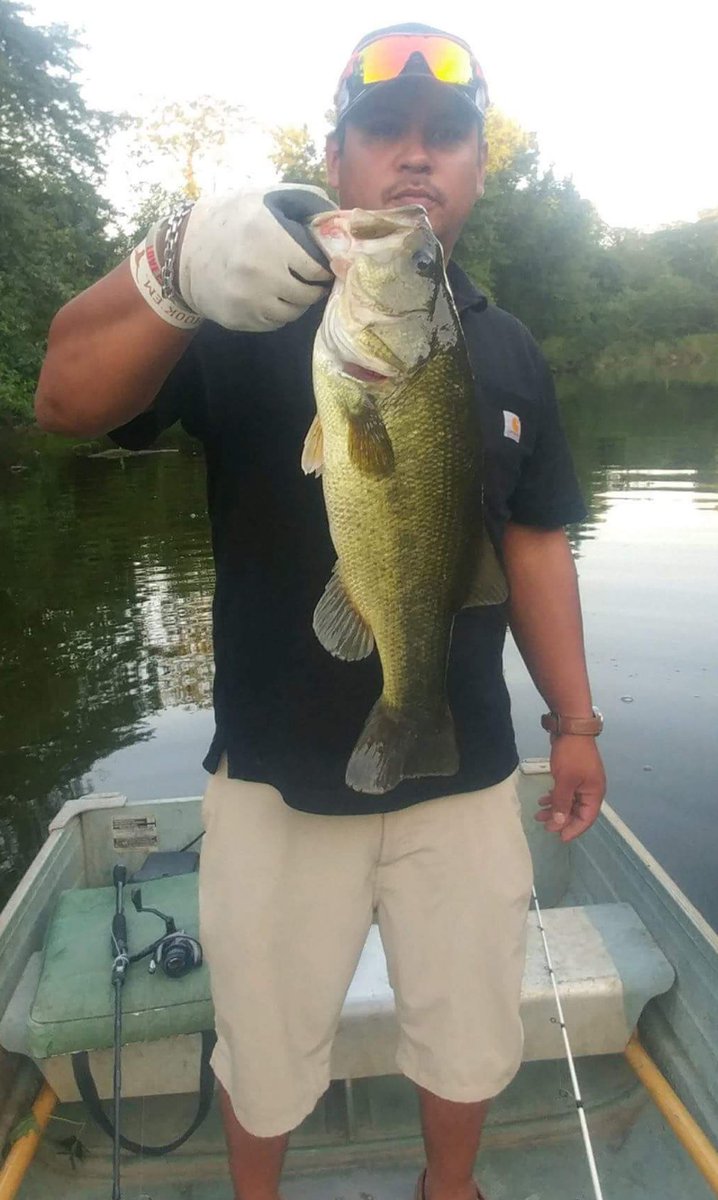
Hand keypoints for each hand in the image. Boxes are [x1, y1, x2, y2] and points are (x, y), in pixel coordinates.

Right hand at [177, 185, 335, 331]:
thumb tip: (339, 215)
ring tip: (290, 289)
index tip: (323, 267)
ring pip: (291, 313)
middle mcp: (260, 273)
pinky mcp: (238, 318)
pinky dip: (277, 313)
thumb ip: (304, 200)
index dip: (323, 269)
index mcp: (270, 239)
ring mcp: (248, 300)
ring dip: (296, 303)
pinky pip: (272, 323)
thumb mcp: (265, 196)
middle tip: (310, 282)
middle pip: (307, 296)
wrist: (184, 248)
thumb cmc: (232, 218)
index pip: (315, 269)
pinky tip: (270, 297)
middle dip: (313, 289)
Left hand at [535, 735, 605, 841]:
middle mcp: (590, 789)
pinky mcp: (573, 774)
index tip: (559, 837)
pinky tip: (543, 799)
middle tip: (544, 825)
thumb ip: (562, 803)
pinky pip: (565, 791)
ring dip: (555, 808)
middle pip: (577, 812)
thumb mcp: (565, 781)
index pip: (587, 818)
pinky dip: (555, 797)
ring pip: (569, 802)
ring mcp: (582, 781)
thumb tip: (559, 823)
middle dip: (561, 819)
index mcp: (594, 793)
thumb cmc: (571, 755)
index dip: (574, 829)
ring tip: (538, 814)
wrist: (570, 727)